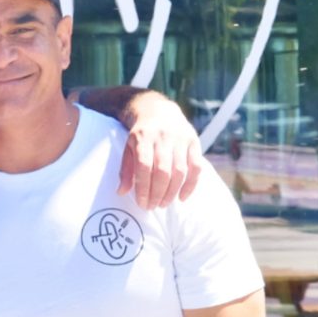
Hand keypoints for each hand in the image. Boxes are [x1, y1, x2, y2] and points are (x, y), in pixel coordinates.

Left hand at [116, 90, 204, 208]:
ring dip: (172, 192)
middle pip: (163, 171)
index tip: (142, 203)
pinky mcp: (194, 142)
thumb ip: (126, 169)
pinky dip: (191, 185)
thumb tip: (121, 192)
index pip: (144, 167)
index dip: (143, 188)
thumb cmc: (142, 134)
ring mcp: (180, 139)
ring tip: (164, 203)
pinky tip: (182, 197)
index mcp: (144, 137)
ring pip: (180, 171)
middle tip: (153, 206)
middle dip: (158, 193)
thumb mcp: (129, 146)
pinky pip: (196, 167)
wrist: (159, 110)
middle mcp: (163, 137)